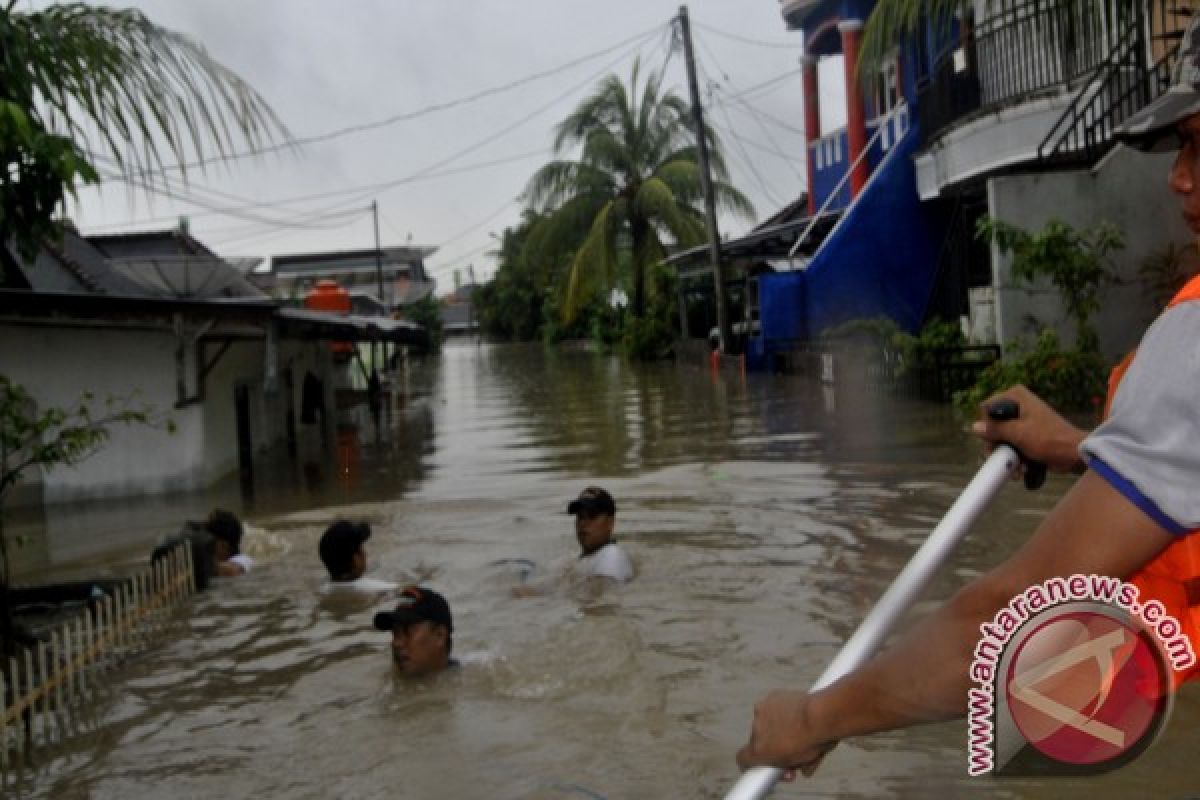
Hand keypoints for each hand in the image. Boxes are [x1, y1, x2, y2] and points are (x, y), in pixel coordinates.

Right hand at [736, 689, 836, 778]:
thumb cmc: (816, 742)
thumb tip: (800, 769)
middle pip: (759, 740)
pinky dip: (782, 710)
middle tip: (791, 745)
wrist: (822, 716)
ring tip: (797, 726)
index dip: (751, 763)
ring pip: (766, 722)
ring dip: (777, 725)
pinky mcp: (771, 697)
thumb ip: (794, 767)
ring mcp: (762, 712)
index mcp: (759, 751)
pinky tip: (797, 712)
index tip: (764, 764)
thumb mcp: (804, 763)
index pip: (743, 759)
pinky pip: (773, 706)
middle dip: (772, 743)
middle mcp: (755, 731)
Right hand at [971, 385, 1086, 473]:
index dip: (988, 426)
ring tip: (1016, 468)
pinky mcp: (1029, 436)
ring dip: (1007, 456)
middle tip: (1000, 458)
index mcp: (1017, 397)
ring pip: (1003, 439)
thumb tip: (974, 427)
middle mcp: (1019, 405)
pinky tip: (1021, 469)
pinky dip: (1016, 458)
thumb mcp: (1018, 433)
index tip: (994, 440)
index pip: (987, 408)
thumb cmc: (1050, 439)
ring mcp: (1024, 421)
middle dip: (997, 446)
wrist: (1075, 455)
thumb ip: (995, 429)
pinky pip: (1014, 446)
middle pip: (994, 426)